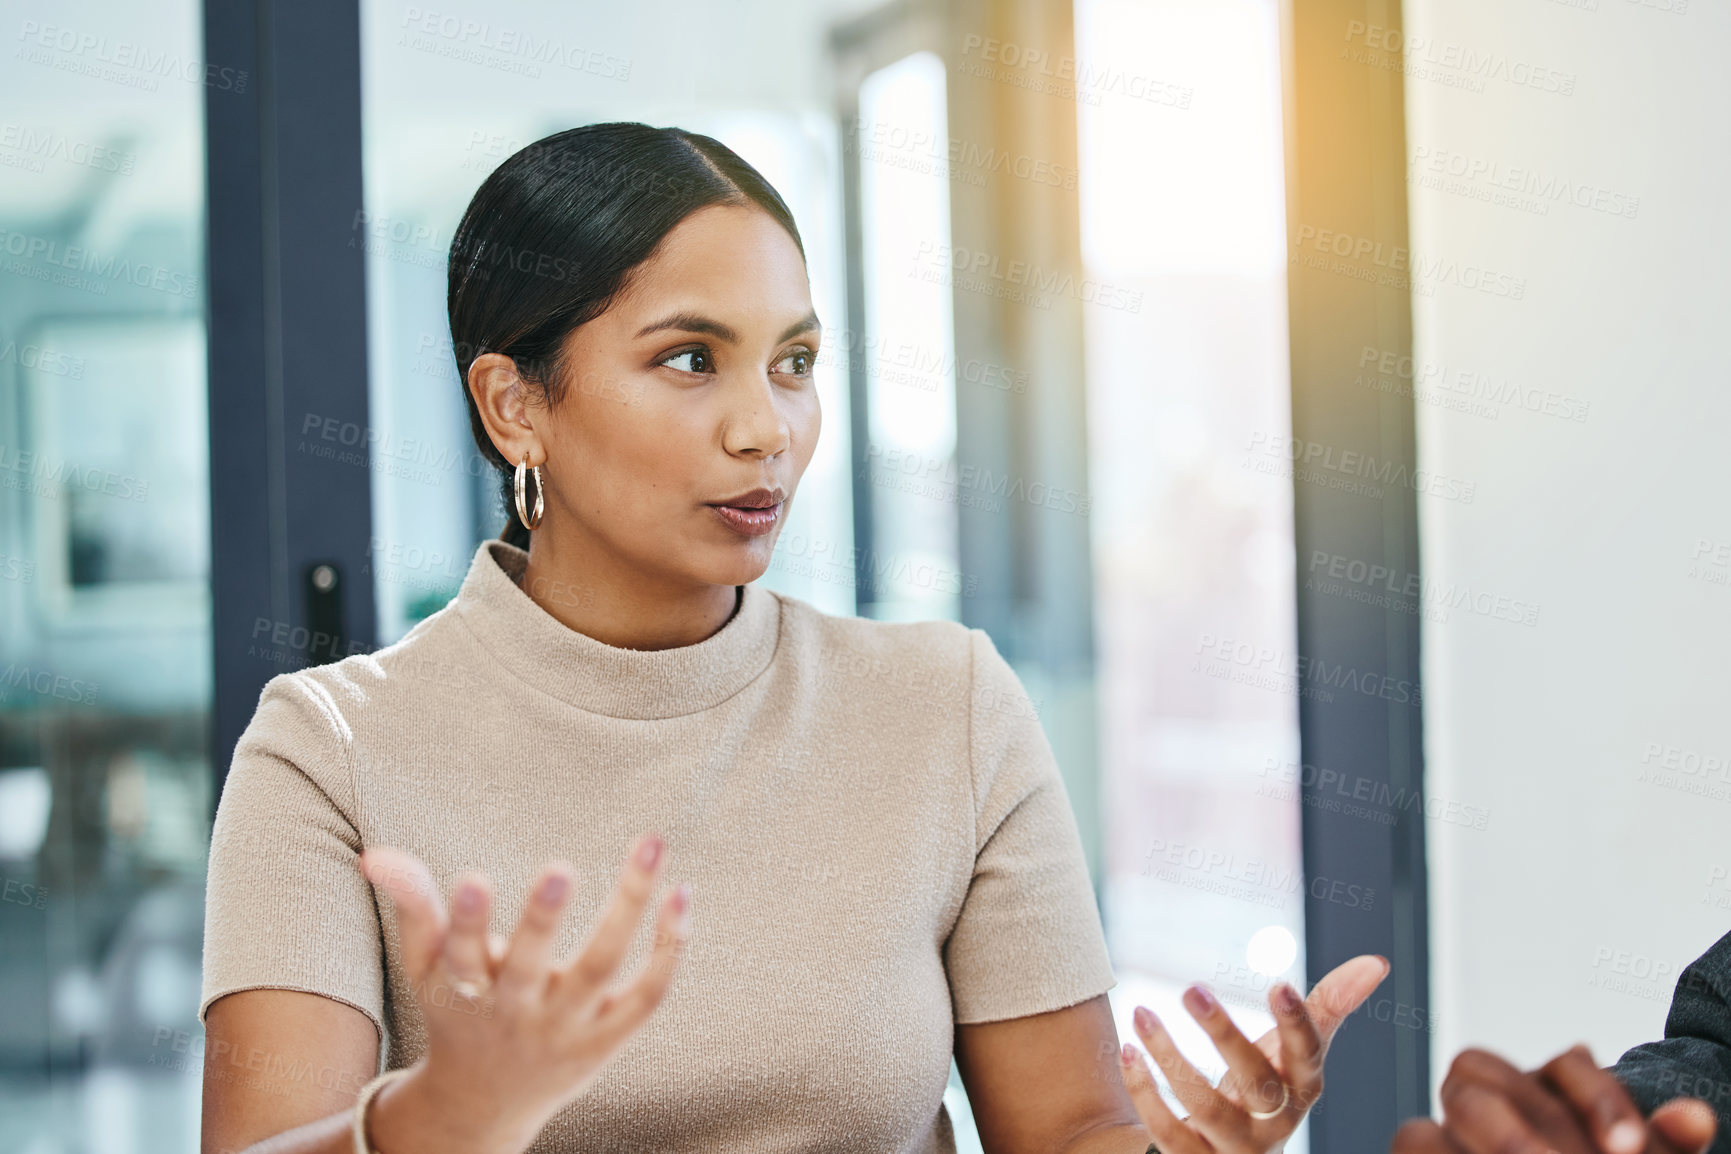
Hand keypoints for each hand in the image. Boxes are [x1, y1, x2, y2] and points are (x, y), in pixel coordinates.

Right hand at [358, 833, 689, 1152]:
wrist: (486, 1104)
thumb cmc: (459, 1013)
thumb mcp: (426, 967)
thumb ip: (413, 907)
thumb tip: (375, 855)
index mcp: (466, 991)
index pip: (462, 957)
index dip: (467, 923)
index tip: (474, 879)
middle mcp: (518, 1011)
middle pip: (533, 966)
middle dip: (542, 920)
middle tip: (559, 868)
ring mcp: (568, 1026)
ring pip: (602, 967)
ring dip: (629, 908)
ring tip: (649, 846)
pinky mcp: (609, 1037)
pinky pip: (647, 994)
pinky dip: (667, 949)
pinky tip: (680, 895)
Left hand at [1118, 954, 1390, 1152]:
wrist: (1221, 1148)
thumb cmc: (1264, 1085)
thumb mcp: (1292, 1049)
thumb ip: (1330, 1005)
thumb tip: (1377, 961)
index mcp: (1301, 1090)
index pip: (1307, 1058)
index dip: (1297, 1024)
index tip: (1278, 984)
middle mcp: (1274, 1125)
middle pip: (1257, 1084)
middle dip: (1225, 1036)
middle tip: (1191, 987)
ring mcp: (1235, 1149)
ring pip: (1206, 1109)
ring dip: (1170, 1059)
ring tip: (1142, 1014)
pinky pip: (1168, 1133)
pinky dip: (1145, 1092)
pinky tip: (1128, 1051)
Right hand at [1391, 1044, 1717, 1153]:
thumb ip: (1666, 1143)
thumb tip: (1696, 1117)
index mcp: (1554, 1090)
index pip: (1567, 1063)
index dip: (1598, 1098)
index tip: (1629, 1149)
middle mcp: (1499, 1097)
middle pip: (1485, 1067)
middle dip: (1537, 1120)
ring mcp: (1458, 1128)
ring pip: (1450, 1100)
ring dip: (1497, 1135)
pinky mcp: (1431, 1150)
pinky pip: (1418, 1137)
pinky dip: (1441, 1148)